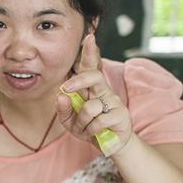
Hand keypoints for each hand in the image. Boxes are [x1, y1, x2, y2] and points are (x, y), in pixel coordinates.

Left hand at [56, 34, 132, 155]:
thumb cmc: (89, 128)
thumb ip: (63, 110)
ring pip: (90, 107)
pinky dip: (91, 131)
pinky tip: (96, 133)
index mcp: (91, 88)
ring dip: (82, 122)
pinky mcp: (120, 115)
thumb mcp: (70, 122)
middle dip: (78, 80)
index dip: (90, 52)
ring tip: (86, 129)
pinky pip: (98, 121)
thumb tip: (61, 96)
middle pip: (94, 75)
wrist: (109, 146)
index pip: (90, 67)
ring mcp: (113, 102)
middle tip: (66, 88)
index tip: (89, 37)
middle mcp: (103, 91)